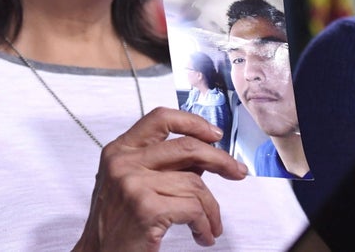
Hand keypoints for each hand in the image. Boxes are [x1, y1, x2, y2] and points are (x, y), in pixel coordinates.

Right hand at [73, 107, 247, 251]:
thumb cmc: (117, 223)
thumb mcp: (132, 183)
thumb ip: (164, 165)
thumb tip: (204, 155)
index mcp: (119, 149)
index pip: (160, 118)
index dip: (192, 122)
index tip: (215, 134)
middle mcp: (123, 161)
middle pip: (186, 146)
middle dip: (220, 159)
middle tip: (237, 171)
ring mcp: (133, 183)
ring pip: (194, 183)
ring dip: (211, 208)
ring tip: (210, 225)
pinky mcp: (146, 208)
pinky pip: (193, 209)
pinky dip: (204, 225)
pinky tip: (202, 235)